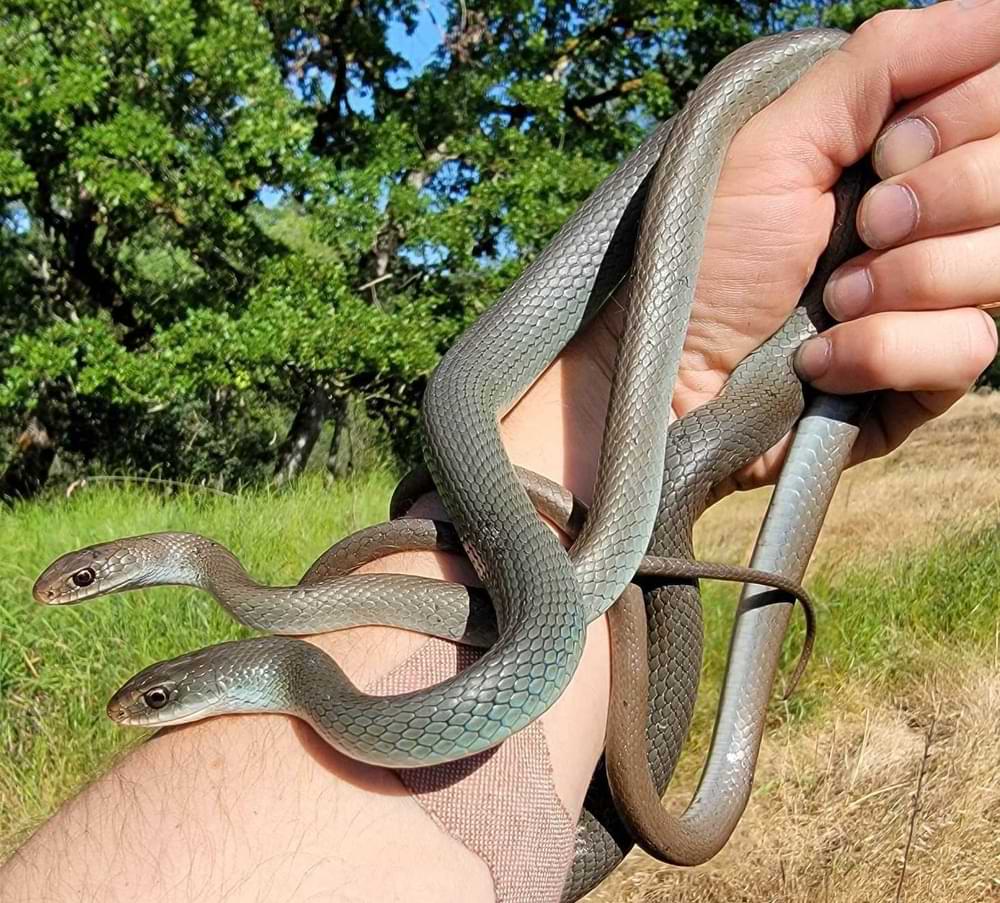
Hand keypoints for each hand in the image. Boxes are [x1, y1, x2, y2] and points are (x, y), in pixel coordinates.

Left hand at [507, 0, 999, 505]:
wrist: (668, 373)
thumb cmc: (705, 256)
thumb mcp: (776, 142)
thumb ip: (880, 66)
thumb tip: (991, 12)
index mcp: (904, 149)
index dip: (961, 118)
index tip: (886, 148)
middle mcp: (931, 218)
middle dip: (933, 199)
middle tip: (862, 223)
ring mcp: (933, 299)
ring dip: (900, 279)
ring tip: (828, 299)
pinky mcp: (924, 376)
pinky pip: (966, 347)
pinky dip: (882, 350)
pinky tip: (822, 361)